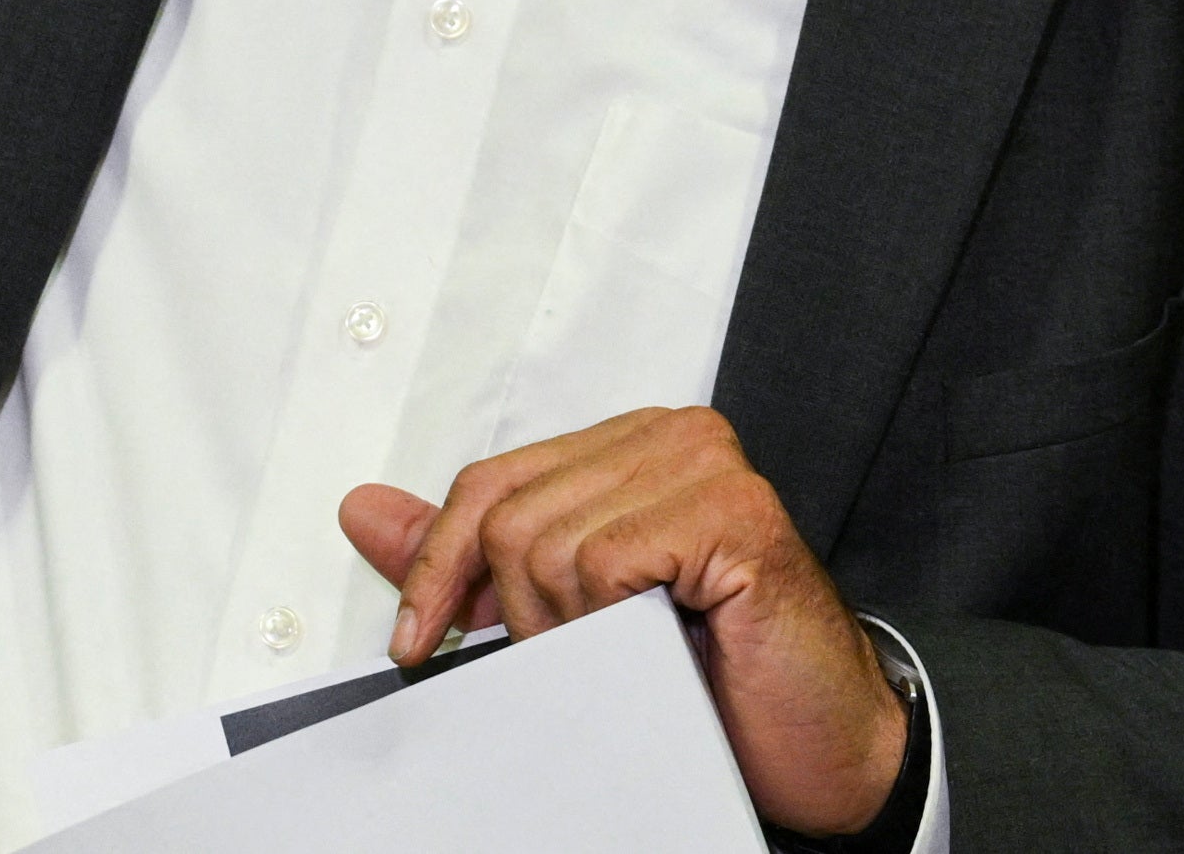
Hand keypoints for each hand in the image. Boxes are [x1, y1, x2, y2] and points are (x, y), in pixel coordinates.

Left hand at [339, 406, 906, 837]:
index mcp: (626, 445)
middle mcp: (668, 436)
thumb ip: (476, 557)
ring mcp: (706, 466)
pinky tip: (653, 643)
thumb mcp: (567, 612)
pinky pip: (604, 562)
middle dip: (517, 613)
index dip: (438, 566)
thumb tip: (365, 511)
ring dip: (566, 629)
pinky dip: (606, 623)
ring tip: (623, 655)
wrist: (819, 747)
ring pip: (547, 543)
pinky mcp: (736, 513)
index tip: (414, 640)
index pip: (489, 483)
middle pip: (508, 515)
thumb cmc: (710, 676)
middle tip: (571, 660)